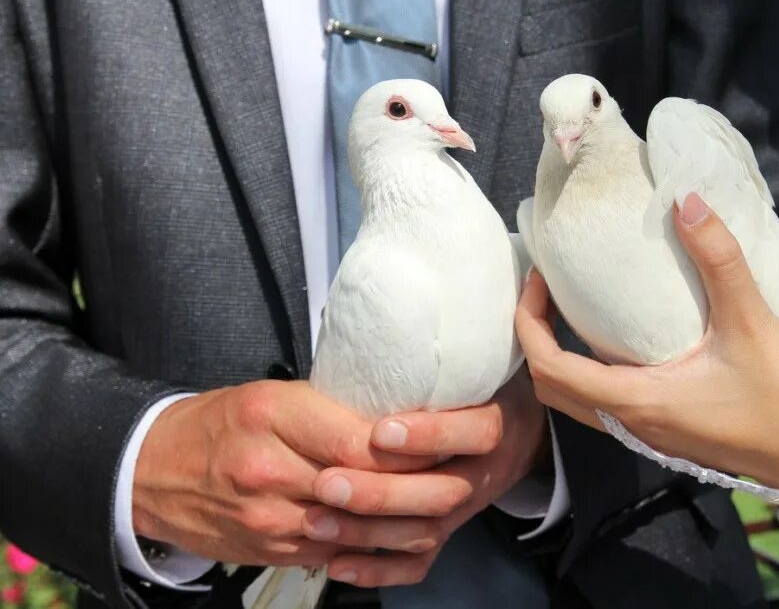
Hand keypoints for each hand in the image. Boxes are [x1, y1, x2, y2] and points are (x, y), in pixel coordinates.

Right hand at [134, 380, 440, 566]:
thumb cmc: (222, 421)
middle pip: (364, 488)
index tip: (443, 438)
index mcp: (273, 416)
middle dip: (417, 486)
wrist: (153, 471)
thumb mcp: (273, 395)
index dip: (409, 447)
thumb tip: (398, 418)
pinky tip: (400, 530)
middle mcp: (269, 470)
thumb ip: (331, 408)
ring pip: (355, 528)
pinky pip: (335, 552)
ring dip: (402, 522)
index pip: (360, 442)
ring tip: (441, 505)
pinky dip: (371, 544)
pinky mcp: (269, 550)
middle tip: (456, 474)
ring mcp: (268, 518)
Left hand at [314, 368, 547, 587]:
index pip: (476, 433)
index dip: (432, 435)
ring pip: (425, 533)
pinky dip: (379, 570)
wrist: (525, 433)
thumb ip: (452, 352)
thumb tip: (405, 307)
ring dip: (368, 531)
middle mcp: (486, 473)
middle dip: (381, 492)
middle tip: (327, 482)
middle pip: (442, 493)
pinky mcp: (450, 534)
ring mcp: (467, 509)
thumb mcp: (484, 364)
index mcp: (499, 424)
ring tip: (316, 522)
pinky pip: (419, 564)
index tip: (380, 431)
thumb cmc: (485, 388)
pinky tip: (339, 565)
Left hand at [515, 192, 778, 495]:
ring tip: (574, 309)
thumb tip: (686, 201)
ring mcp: (648, 436)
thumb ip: (719, 259)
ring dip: (562, 357)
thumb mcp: (753, 322)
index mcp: (638, 402)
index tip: (538, 279)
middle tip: (548, 291)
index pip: (550, 367)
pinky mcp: (667, 435)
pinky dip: (591, 372)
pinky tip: (621, 339)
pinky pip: (605, 406)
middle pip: (551, 388)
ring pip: (577, 402)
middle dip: (536, 338)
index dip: (529, 322)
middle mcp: (632, 425)